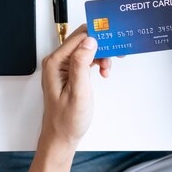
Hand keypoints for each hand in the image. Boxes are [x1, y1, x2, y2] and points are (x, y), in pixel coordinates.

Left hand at [39, 24, 110, 149]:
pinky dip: (98, 62)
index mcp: (55, 63)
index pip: (78, 37)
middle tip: (116, 55)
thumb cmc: (66, 120)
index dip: (97, 35)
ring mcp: (63, 66)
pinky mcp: (70, 72)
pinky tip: (103, 71)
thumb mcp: (78, 92)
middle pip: (83, 40)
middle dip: (102, 45)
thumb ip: (81, 64)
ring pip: (87, 49)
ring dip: (101, 55)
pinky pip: (86, 58)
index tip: (113, 37)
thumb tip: (89, 41)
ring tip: (106, 70)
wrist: (61, 137)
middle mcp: (57, 61)